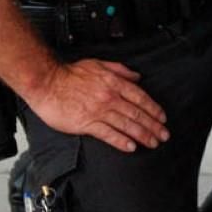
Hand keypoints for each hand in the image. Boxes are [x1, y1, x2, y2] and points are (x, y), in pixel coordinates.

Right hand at [26, 59, 168, 152]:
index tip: (162, 118)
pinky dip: (121, 141)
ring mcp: (98, 111)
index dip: (154, 109)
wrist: (47, 82)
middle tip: (164, 135)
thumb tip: (137, 76)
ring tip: (153, 142)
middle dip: (153, 125)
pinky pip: (108, 134)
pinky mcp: (86, 123)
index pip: (140, 97)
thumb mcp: (98, 64)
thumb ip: (120, 70)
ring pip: (126, 125)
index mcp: (113, 83)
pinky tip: (131, 147)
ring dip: (143, 135)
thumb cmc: (70, 73)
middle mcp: (109, 97)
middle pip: (137, 113)